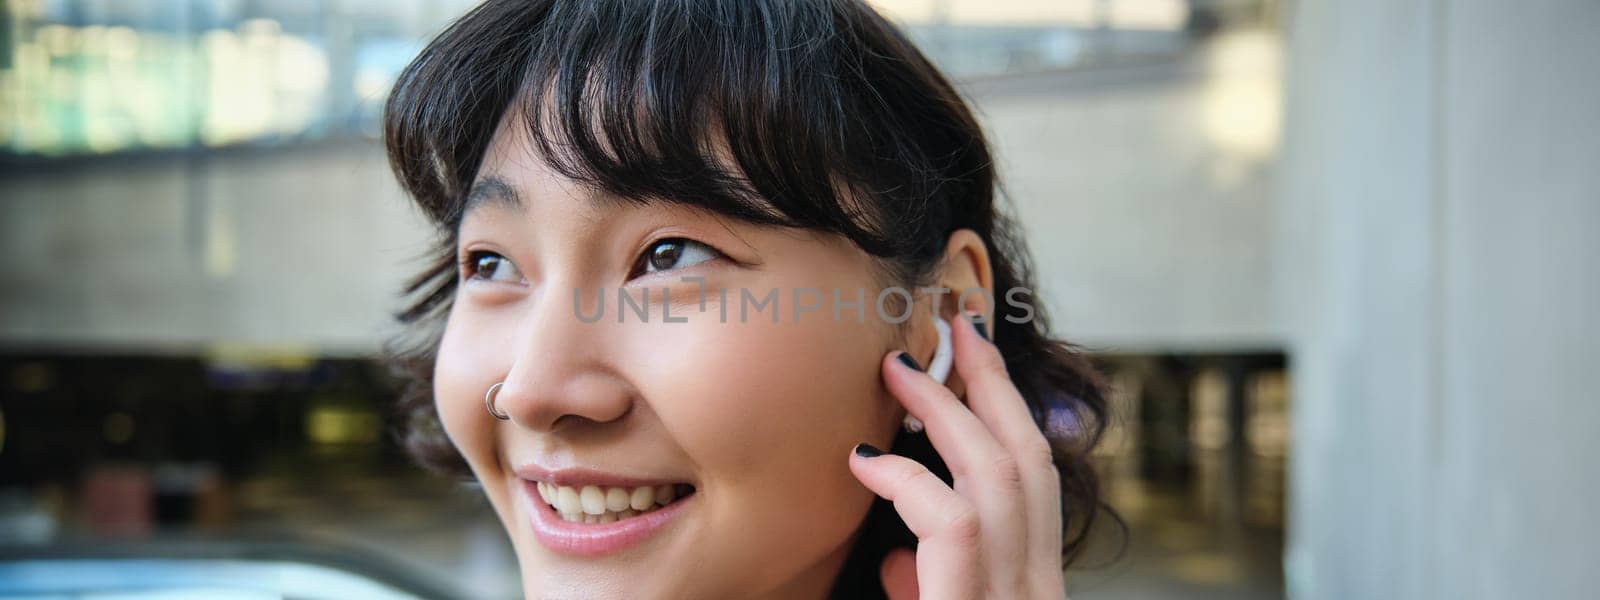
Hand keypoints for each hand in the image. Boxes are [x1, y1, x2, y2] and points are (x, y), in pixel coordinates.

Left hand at [848, 313, 1065, 599]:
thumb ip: (929, 584)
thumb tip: (897, 557)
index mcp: (1032, 583)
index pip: (1034, 479)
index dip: (1010, 410)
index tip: (978, 352)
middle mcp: (1037, 588)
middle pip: (1029, 458)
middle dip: (992, 382)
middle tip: (957, 323)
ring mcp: (1015, 598)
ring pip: (998, 474)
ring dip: (946, 409)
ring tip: (897, 366)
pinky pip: (953, 522)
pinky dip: (908, 479)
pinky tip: (863, 459)